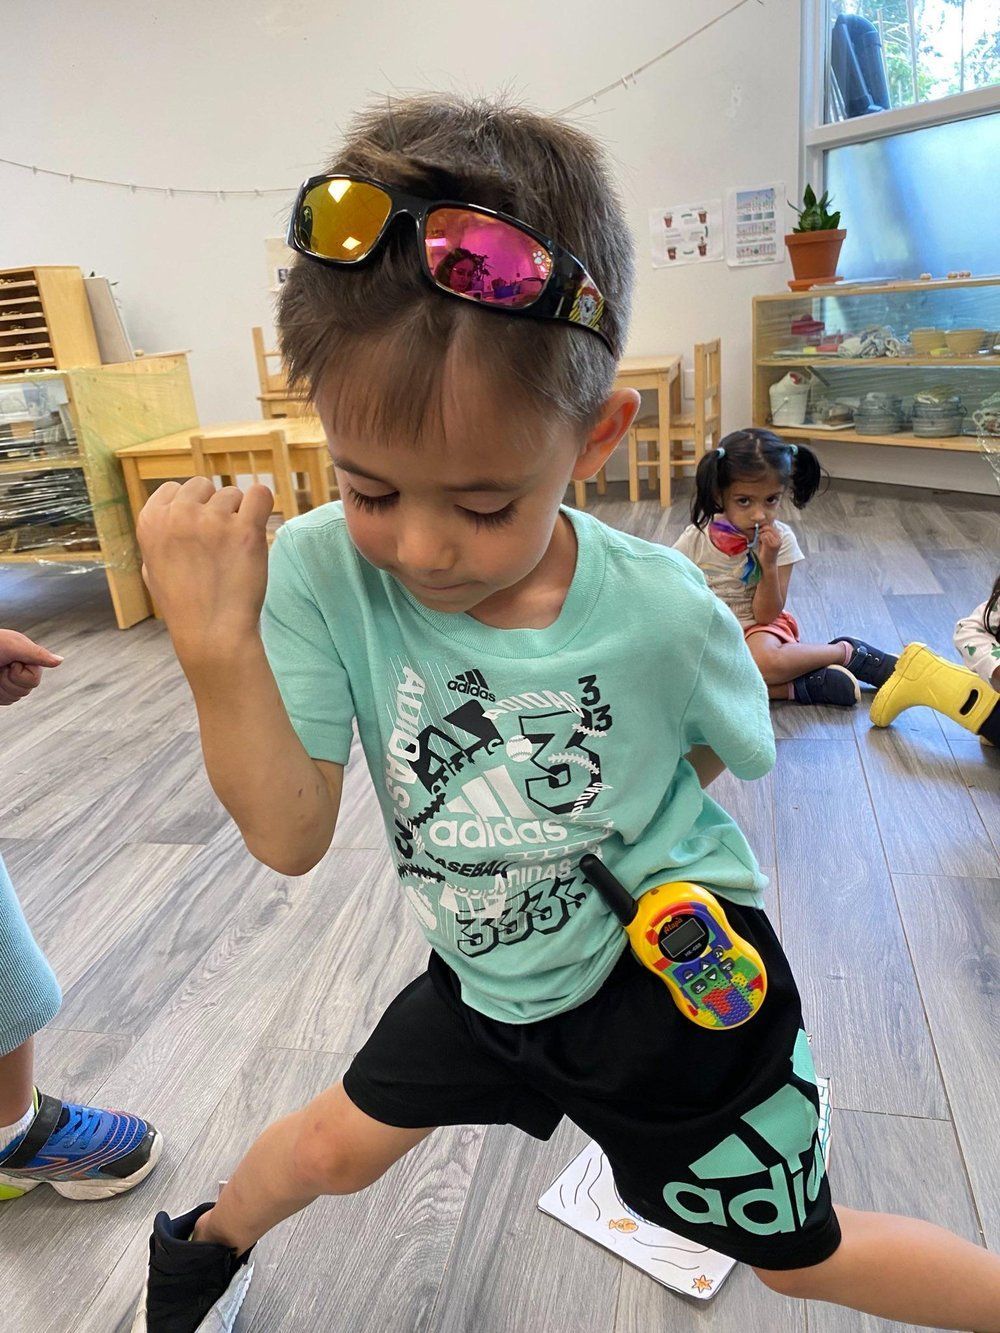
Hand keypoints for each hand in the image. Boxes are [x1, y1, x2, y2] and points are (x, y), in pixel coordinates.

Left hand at [0, 629, 61, 704]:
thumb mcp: (14, 646)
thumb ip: (37, 654)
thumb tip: (60, 661)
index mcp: (28, 660)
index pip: (34, 681)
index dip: (20, 674)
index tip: (11, 661)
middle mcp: (21, 672)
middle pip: (25, 692)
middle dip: (8, 681)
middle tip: (0, 666)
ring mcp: (10, 683)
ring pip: (13, 698)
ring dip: (0, 687)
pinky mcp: (2, 692)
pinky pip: (4, 702)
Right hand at [138, 478, 273, 663]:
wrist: (212, 633)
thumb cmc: (184, 605)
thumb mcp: (152, 569)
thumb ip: (159, 537)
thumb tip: (170, 514)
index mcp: (150, 521)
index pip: (175, 488)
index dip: (190, 509)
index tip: (197, 534)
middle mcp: (179, 515)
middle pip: (203, 485)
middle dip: (213, 507)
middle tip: (218, 543)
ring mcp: (212, 521)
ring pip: (232, 494)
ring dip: (237, 516)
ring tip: (233, 550)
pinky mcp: (245, 531)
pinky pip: (260, 494)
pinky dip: (262, 506)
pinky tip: (256, 528)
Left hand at [757, 524, 781, 569]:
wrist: (767, 565)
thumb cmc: (765, 553)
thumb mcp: (766, 542)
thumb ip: (765, 534)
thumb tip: (760, 525)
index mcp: (779, 537)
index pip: (771, 526)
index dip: (764, 528)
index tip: (760, 533)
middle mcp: (779, 539)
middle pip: (768, 528)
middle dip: (761, 531)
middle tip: (759, 538)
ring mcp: (776, 542)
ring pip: (765, 532)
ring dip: (760, 536)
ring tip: (761, 542)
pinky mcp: (772, 545)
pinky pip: (764, 536)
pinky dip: (760, 539)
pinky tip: (760, 544)